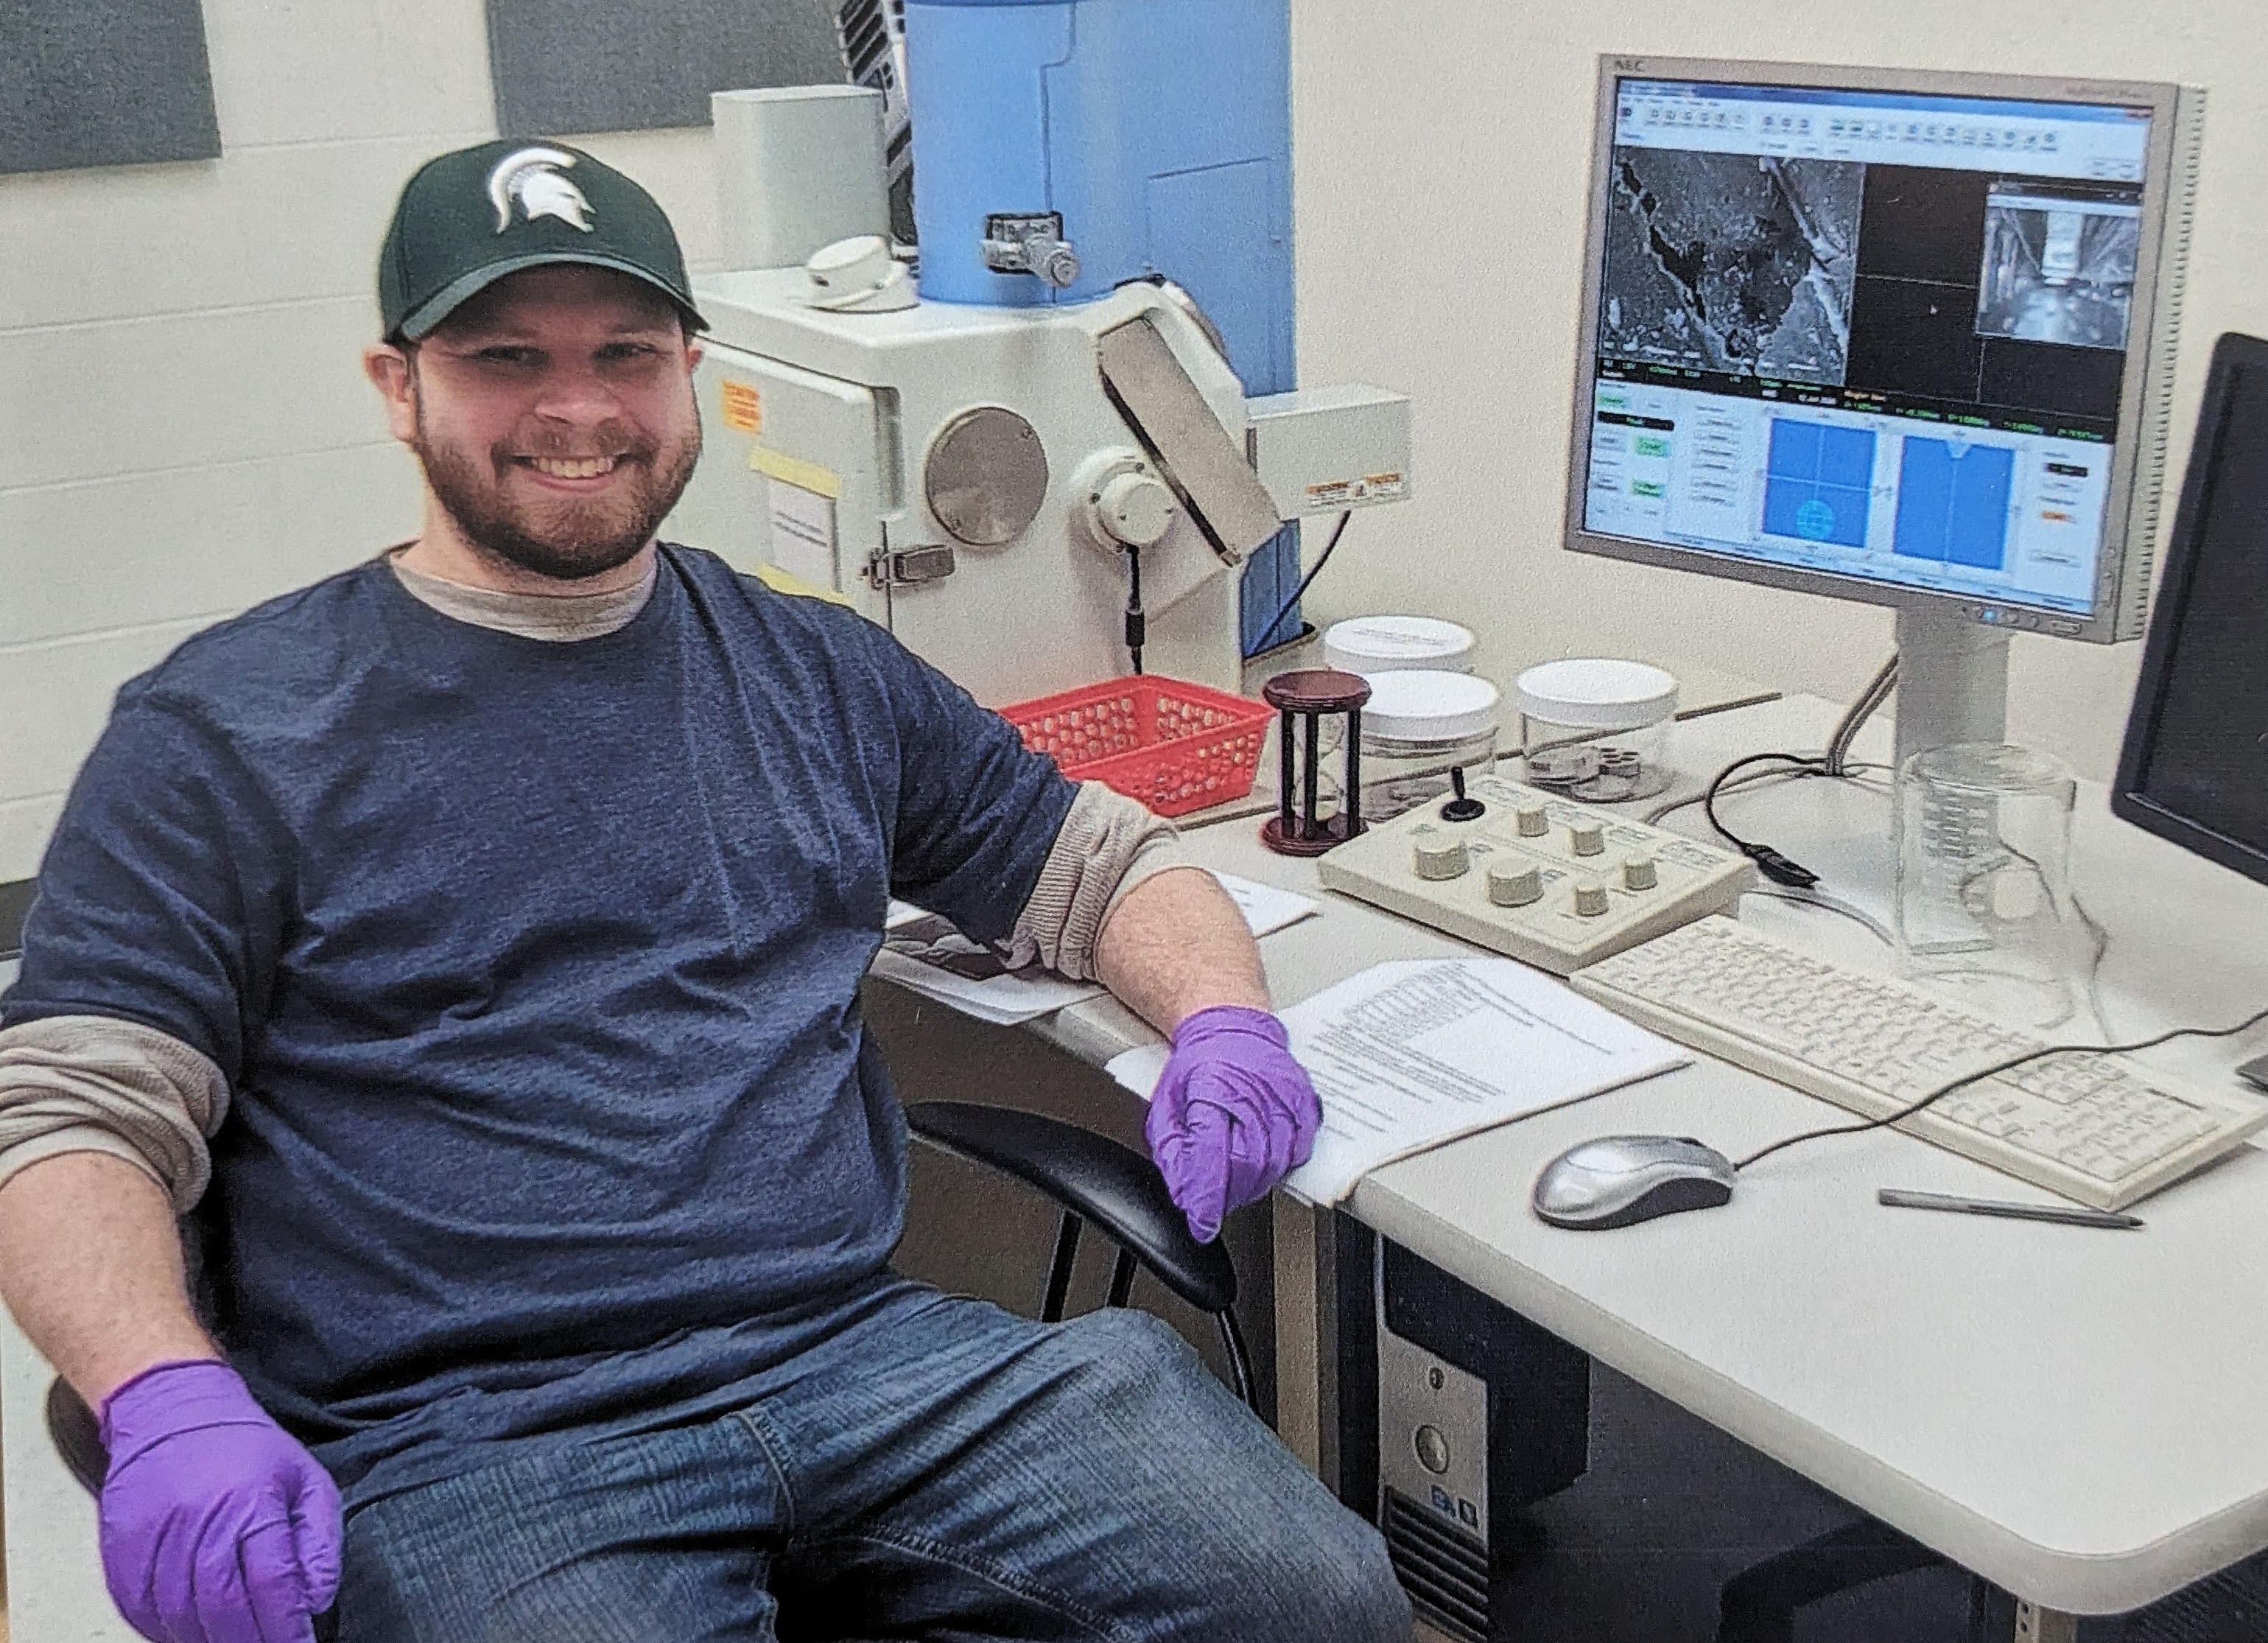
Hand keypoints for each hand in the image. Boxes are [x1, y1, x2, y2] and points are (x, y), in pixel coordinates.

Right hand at [98, 1358, 341, 1642]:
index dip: (287, 1628)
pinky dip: (168, 1629)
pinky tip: (192, 1629)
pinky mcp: (121, 1552)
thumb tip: (314, 1600)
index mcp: (251, 1505)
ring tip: (234, 1639)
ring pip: (180, 1618)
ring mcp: (154, 1540)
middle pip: (223, 1610)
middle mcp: (199, 1524)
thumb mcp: (304, 1481)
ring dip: (209, 1639)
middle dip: (250, 1642)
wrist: (171, 1410)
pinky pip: (141, 1611)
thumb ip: (317, 1543)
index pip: (271, 1586)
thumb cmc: (243, 1447)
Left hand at [1144, 1005, 1320, 1242]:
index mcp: (1212, 1091)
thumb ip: (1173, 1149)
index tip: (1201, 1222)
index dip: (1207, 1198)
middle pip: (1249, 1167)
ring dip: (1254, 1184)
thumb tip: (1184, 1191)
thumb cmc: (1197, 1062)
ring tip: (1237, 1184)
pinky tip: (1264, 1162)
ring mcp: (1282, 1096)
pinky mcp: (1302, 1100)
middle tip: (1215, 1202)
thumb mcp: (1167, 1103)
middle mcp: (1253, 1093)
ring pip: (1276, 1163)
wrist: (1231, 1024)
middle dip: (1230, 1195)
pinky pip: (1299, 1148)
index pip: (1213, 1159)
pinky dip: (1281, 1164)